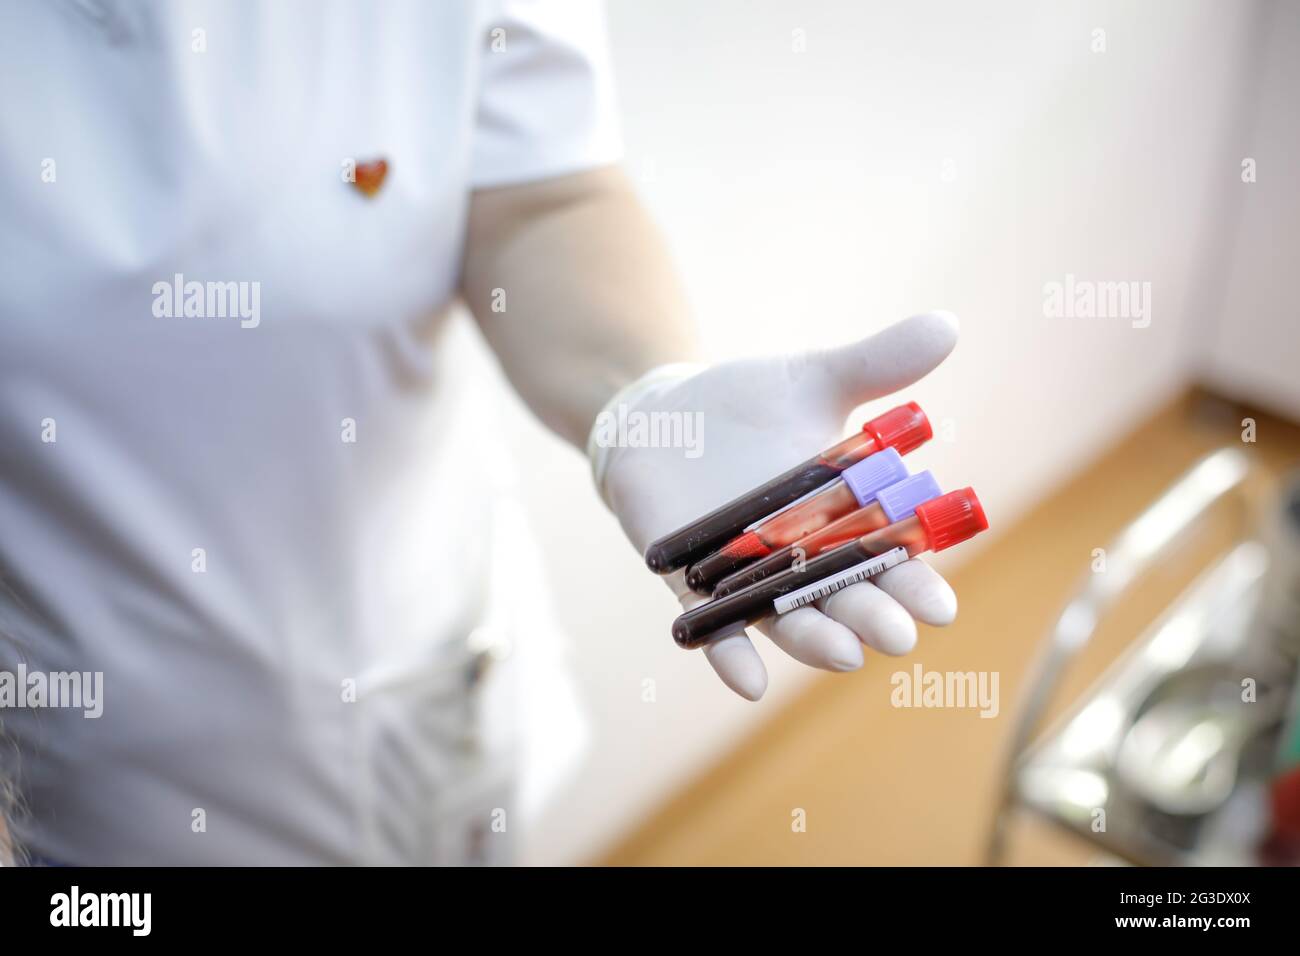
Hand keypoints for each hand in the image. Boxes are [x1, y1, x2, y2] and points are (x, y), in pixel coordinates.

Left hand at [594, 312, 961, 699]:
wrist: (661, 414)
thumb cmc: (746, 402)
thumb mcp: (812, 378)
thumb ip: (875, 364)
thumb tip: (949, 324)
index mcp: (845, 519)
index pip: (891, 560)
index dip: (916, 584)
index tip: (942, 609)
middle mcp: (803, 559)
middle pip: (846, 598)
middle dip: (873, 618)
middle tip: (899, 637)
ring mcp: (749, 577)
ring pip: (790, 621)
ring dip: (816, 641)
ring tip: (844, 656)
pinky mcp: (693, 585)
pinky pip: (715, 631)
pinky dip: (730, 656)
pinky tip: (748, 684)